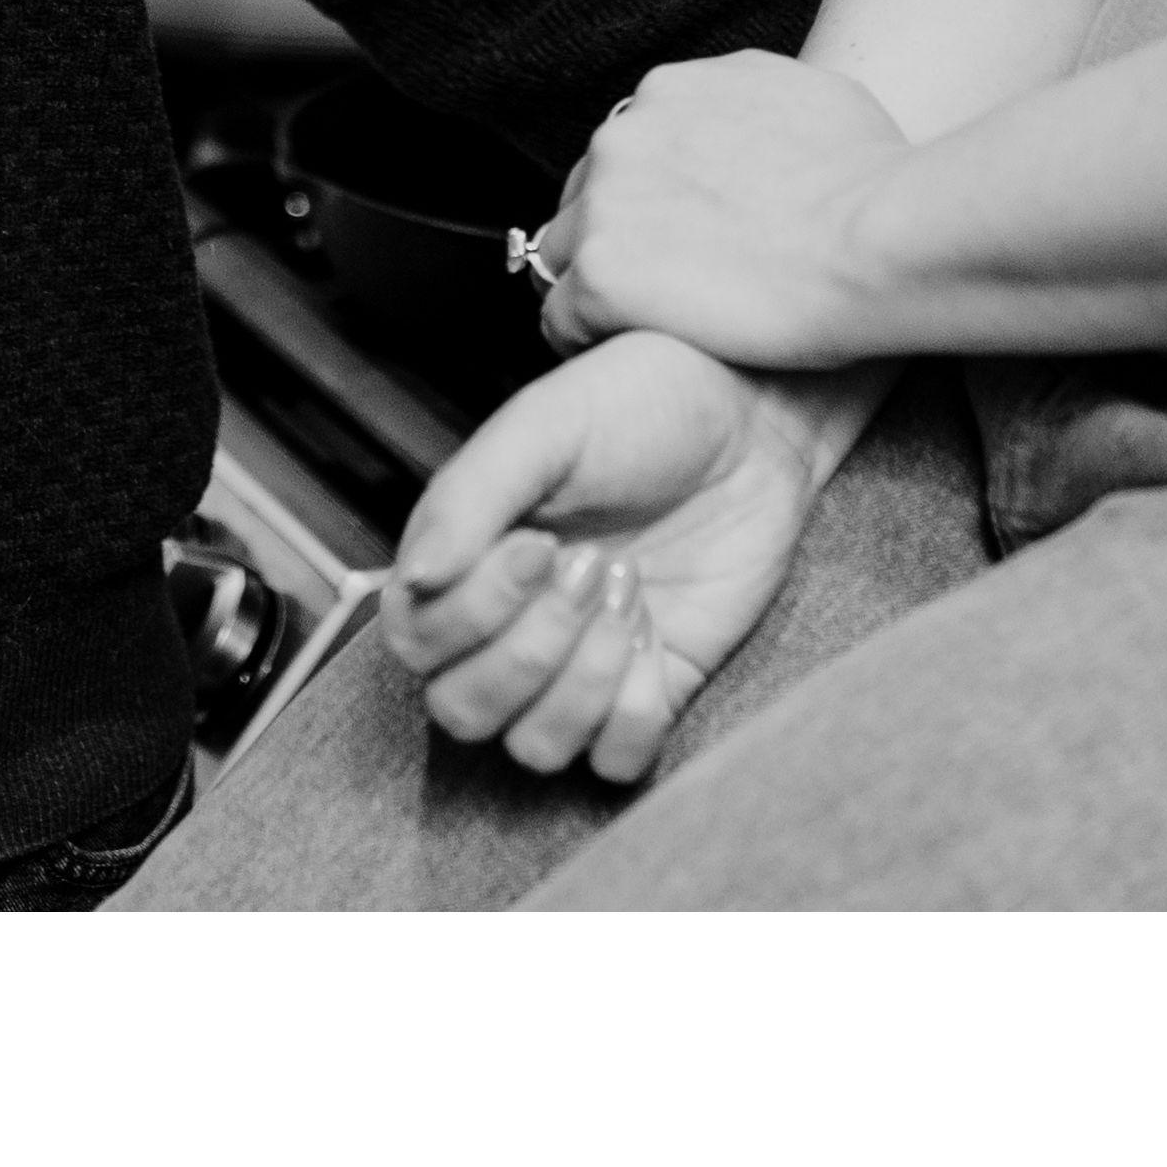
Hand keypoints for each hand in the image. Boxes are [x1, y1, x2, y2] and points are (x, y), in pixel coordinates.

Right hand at [376, 332, 847, 785]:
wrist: (751, 417)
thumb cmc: (639, 405)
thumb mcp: (544, 426)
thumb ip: (468, 497)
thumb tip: (416, 577)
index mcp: (466, 559)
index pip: (415, 640)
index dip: (471, 612)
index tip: (540, 544)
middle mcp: (510, 624)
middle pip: (461, 709)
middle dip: (530, 649)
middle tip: (594, 564)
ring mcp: (579, 666)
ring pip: (533, 747)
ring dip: (582, 680)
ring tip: (629, 591)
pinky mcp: (650, 690)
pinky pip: (613, 761)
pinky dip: (631, 717)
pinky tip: (655, 637)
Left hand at [530, 53, 912, 367]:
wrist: (878, 239)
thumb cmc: (874, 180)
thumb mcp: (819, 99)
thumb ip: (760, 106)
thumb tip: (760, 123)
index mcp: (673, 90)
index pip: (630, 146)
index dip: (652, 196)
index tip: (683, 233)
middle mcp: (626, 132)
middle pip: (588, 193)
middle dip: (620, 234)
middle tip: (668, 283)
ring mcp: (606, 201)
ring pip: (565, 251)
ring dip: (598, 284)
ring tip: (644, 324)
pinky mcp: (601, 274)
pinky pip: (561, 316)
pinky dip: (587, 337)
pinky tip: (626, 354)